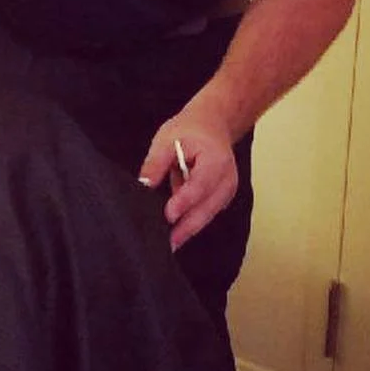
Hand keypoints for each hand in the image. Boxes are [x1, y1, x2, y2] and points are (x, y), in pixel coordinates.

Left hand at [138, 112, 238, 250]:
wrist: (213, 125)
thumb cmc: (190, 130)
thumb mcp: (168, 138)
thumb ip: (156, 163)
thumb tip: (143, 184)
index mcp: (215, 160)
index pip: (200, 185)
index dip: (184, 201)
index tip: (169, 215)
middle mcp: (226, 180)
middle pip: (206, 208)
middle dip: (186, 228)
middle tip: (166, 244)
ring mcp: (226, 192)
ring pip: (206, 216)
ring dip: (188, 230)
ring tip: (167, 245)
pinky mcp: (220, 199)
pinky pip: (205, 215)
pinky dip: (191, 224)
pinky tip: (175, 235)